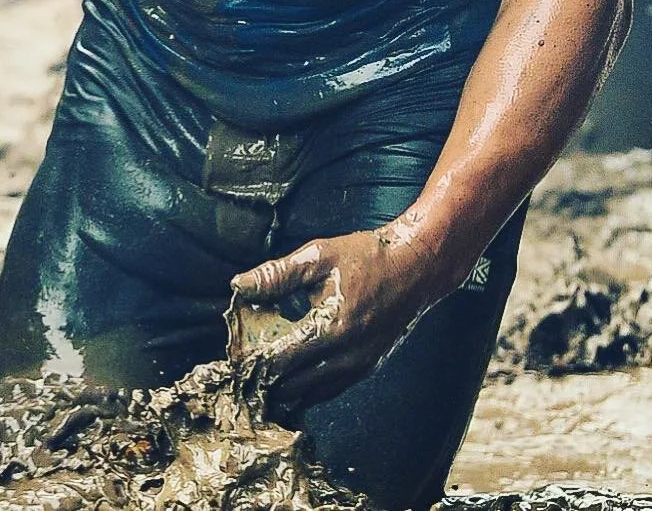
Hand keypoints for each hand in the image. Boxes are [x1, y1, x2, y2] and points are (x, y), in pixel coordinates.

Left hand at [230, 228, 436, 410]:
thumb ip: (277, 274)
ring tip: (261, 379)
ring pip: (311, 395)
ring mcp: (359, 367)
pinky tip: (292, 380)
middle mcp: (346, 357)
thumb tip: (240, 285)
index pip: (280, 359)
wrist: (417, 267)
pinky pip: (330, 390)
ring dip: (285, 390)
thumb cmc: (368, 257)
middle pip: (293, 386)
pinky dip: (307, 390)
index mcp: (331, 328)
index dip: (254, 362)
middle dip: (265, 380)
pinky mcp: (367, 368)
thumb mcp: (318, 256)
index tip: (234, 357)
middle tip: (242, 371)